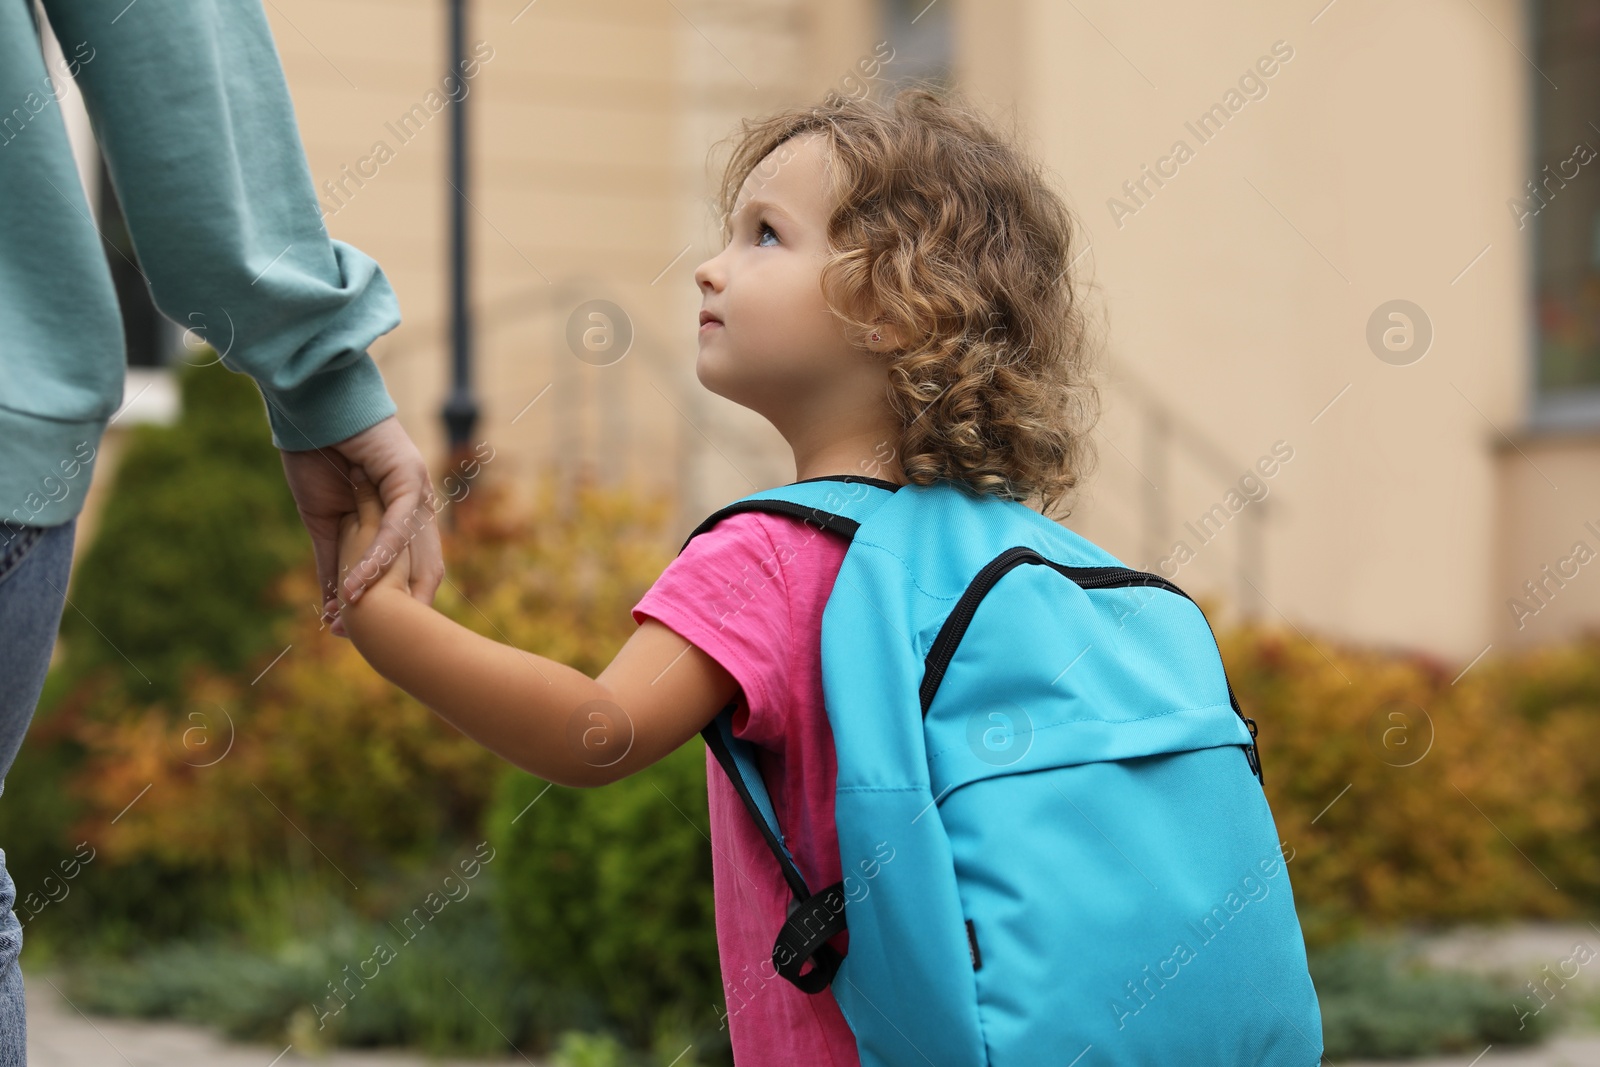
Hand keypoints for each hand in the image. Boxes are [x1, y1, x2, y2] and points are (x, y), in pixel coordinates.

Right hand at [280, 415, 443, 635]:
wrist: (313, 407)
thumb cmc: (318, 458)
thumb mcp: (325, 523)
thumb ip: (333, 563)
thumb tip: (334, 607)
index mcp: (406, 520)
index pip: (412, 574)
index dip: (397, 609)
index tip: (369, 641)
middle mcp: (421, 510)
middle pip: (425, 572)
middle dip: (403, 612)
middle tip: (377, 648)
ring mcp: (420, 493)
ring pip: (410, 555)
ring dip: (383, 592)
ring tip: (359, 624)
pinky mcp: (409, 478)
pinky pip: (395, 529)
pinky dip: (374, 559)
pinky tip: (356, 585)